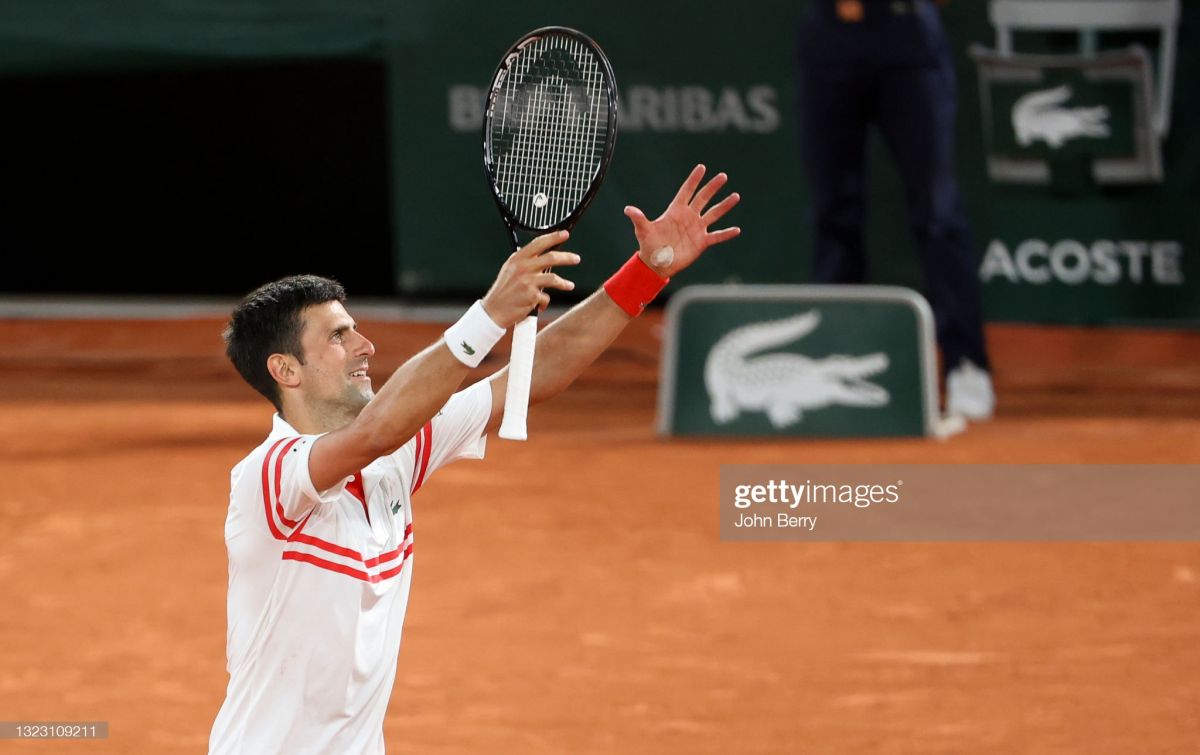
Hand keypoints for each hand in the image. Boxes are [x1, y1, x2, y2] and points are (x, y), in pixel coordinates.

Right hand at [481, 230, 579, 326]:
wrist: (494, 310)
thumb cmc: (504, 291)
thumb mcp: (510, 270)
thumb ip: (524, 262)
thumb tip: (543, 255)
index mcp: (517, 258)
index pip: (538, 243)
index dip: (553, 237)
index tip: (565, 234)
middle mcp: (523, 267)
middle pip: (551, 257)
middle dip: (567, 257)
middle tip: (577, 258)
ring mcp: (527, 281)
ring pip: (553, 278)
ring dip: (564, 283)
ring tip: (570, 286)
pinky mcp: (531, 295)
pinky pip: (545, 297)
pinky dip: (544, 302)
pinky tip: (541, 305)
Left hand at [624, 164, 740, 277]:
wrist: (657, 263)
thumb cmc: (649, 245)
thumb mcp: (643, 230)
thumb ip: (639, 218)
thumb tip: (628, 210)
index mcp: (675, 211)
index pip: (686, 191)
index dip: (693, 180)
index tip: (702, 167)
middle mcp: (688, 217)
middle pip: (703, 198)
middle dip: (712, 187)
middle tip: (723, 176)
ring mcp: (696, 229)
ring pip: (713, 213)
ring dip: (724, 206)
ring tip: (736, 196)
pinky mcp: (701, 242)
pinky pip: (716, 236)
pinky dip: (726, 234)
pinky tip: (737, 230)